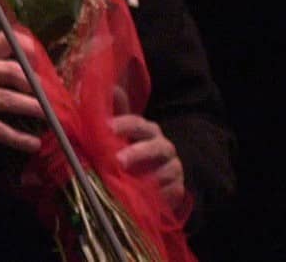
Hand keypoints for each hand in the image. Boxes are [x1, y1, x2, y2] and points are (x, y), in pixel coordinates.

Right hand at [0, 31, 44, 152]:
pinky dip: (16, 137)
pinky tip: (30, 144)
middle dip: (37, 85)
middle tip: (56, 97)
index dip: (26, 47)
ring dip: (34, 109)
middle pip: (11, 71)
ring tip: (53, 118)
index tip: (44, 59)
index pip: (1, 40)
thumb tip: (14, 68)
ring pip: (7, 99)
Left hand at [111, 86, 185, 210]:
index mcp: (148, 130)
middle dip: (138, 152)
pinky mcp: (178, 188)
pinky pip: (173, 191)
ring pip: (168, 170)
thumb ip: (115, 112)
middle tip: (118, 160)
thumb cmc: (132, 147)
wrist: (155, 174)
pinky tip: (147, 197)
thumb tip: (111, 88)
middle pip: (156, 146)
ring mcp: (173, 167)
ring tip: (133, 181)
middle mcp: (163, 147)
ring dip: (151, 176)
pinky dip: (161, 194)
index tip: (107, 127)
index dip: (124, 124)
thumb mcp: (122, 130)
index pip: (138, 123)